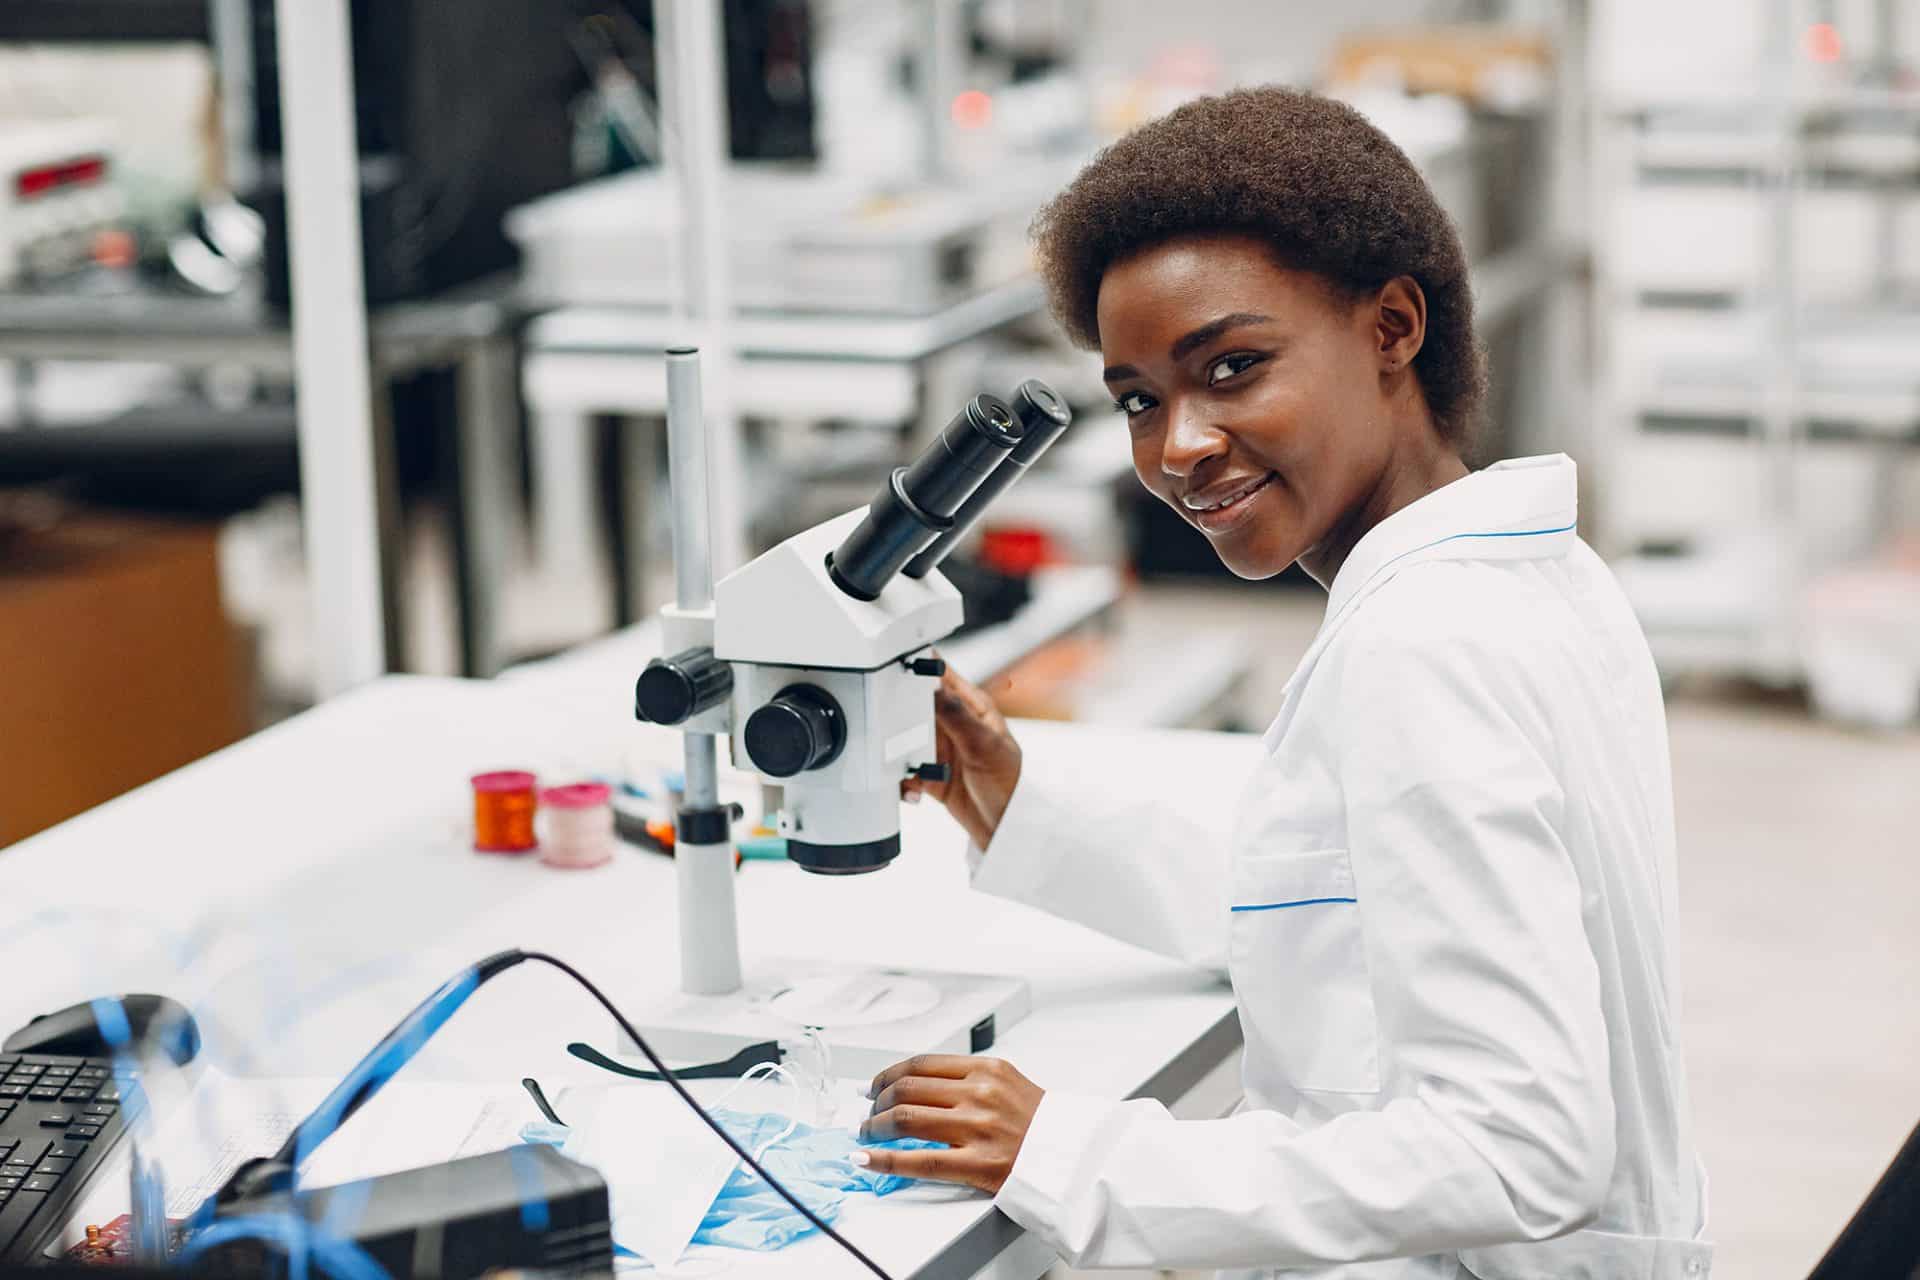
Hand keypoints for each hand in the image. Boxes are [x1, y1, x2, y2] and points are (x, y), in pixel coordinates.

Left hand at [856, 1055, 1043, 1193]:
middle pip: (907, 1088)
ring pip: (905, 1119)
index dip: (888, 1074)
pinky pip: (919, 1160)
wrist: (1078, 1159)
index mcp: (987, 1069)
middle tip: (868, 1112)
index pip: (922, 1064)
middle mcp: (980, 1093)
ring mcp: (978, 1128)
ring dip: (874, 1127)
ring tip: (865, 1134)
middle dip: (877, 1101)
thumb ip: (967, 1081)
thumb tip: (917, 1087)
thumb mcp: (1008, 1084)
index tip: (874, 1085)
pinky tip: (866, 1159)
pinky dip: (884, 1159)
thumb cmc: (1042, 1126)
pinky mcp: (978, 1164)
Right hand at [901, 665, 1022, 849]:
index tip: (894, 668)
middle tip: (893, 729)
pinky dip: (902, 778)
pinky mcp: (928, 771)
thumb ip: (957, 715)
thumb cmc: (1010, 785)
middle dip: (899, 716)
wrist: (1004, 829)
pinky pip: (902, 768)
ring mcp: (938, 747)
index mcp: (971, 706)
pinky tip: (914, 789)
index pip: (940, 675)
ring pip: (903, 738)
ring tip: (908, 767)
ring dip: (898, 753)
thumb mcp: (984, 746)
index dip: (917, 666)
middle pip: (913, 705)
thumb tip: (934, 687)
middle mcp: (952, 723)